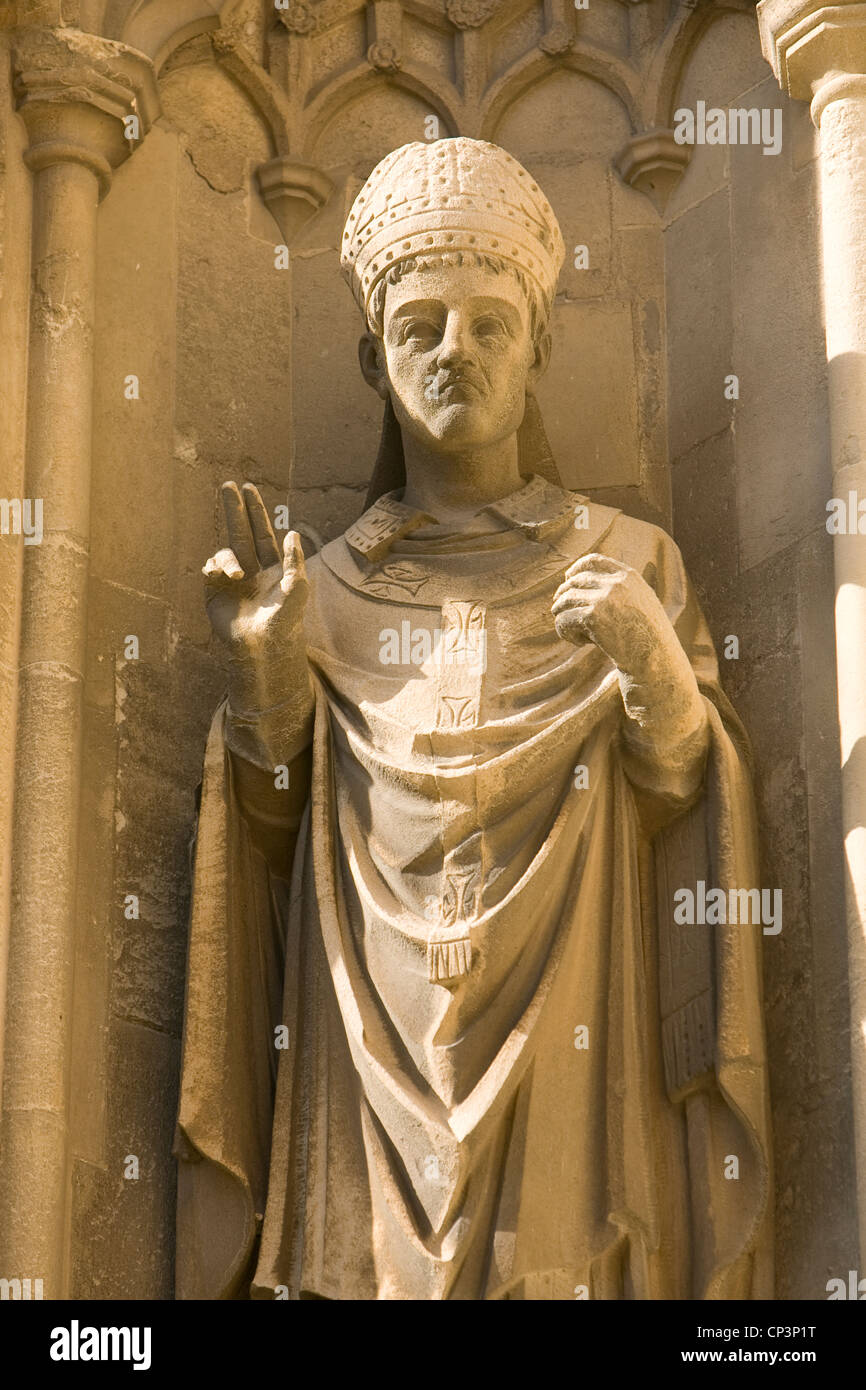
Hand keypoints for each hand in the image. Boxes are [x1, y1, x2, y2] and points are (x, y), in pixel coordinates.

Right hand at [204, 482, 307, 658]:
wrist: (263, 647)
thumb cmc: (285, 620)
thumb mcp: (297, 588)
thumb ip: (295, 560)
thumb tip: (292, 531)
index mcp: (272, 567)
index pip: (261, 532)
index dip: (255, 511)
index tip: (248, 488)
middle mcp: (251, 569)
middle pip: (240, 532)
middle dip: (234, 509)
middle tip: (227, 485)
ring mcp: (231, 580)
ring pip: (225, 553)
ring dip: (229, 559)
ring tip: (237, 576)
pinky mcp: (214, 591)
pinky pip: (210, 568)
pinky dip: (216, 568)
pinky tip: (225, 578)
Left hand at [552, 554, 673, 677]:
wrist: (656, 659)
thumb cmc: (649, 637)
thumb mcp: (642, 602)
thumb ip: (621, 589)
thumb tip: (587, 584)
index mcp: (629, 576)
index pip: (593, 560)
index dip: (575, 569)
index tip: (567, 580)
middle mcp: (615, 583)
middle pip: (574, 581)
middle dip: (563, 596)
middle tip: (562, 612)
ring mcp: (603, 598)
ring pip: (565, 600)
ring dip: (562, 616)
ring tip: (574, 632)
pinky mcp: (592, 616)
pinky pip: (563, 619)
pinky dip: (565, 632)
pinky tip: (580, 643)